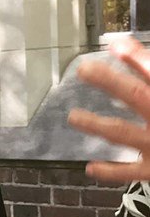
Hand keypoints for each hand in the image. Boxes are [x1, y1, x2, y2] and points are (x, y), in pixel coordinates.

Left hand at [68, 37, 149, 182]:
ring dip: (96, 124)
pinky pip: (130, 171)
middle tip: (84, 70)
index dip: (137, 59)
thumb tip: (123, 47)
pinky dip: (110, 171)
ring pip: (124, 132)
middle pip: (136, 96)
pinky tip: (91, 168)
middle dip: (110, 82)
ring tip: (74, 117)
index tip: (117, 45)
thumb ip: (147, 70)